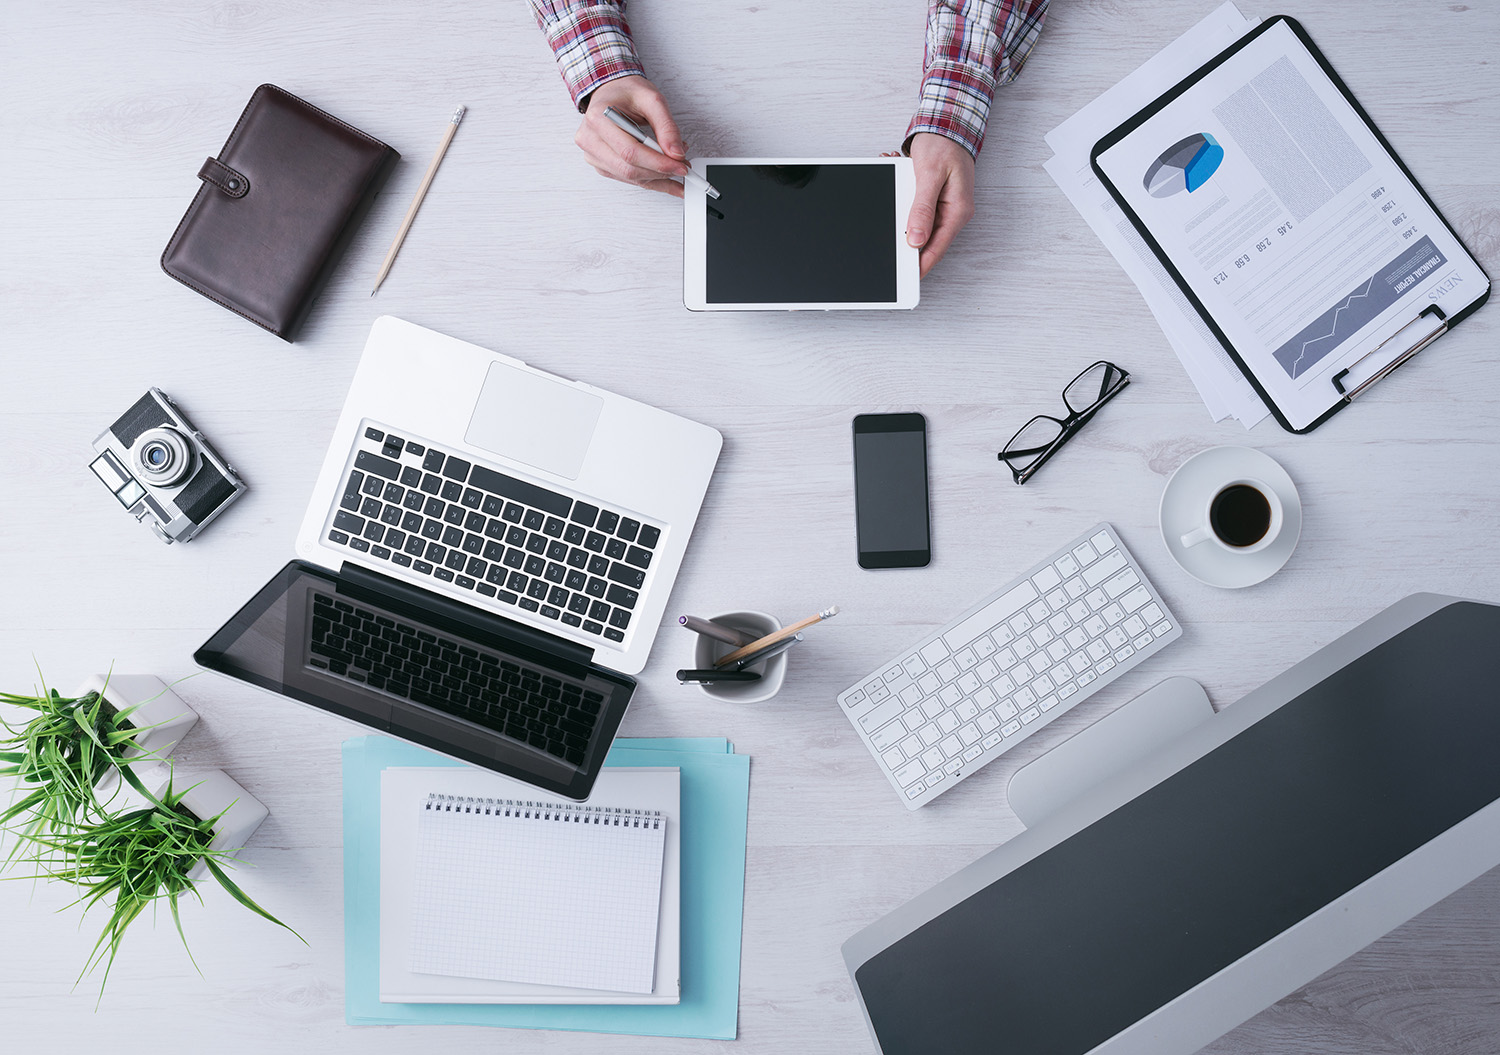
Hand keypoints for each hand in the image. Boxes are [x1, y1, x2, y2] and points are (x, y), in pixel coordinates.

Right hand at [575, 76, 688, 197]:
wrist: (612, 93)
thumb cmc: (626, 93)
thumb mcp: (652, 100)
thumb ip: (667, 127)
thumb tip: (676, 153)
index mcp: (598, 118)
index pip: (630, 151)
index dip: (658, 163)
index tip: (680, 164)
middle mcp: (590, 139)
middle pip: (629, 169)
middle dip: (660, 171)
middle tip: (682, 166)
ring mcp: (593, 154)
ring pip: (629, 178)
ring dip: (657, 177)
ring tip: (676, 168)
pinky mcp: (601, 164)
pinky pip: (627, 179)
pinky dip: (650, 180)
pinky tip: (666, 179)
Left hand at [905, 132, 976, 277]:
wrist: (947, 123)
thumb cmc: (944, 145)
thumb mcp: (929, 175)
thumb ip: (922, 208)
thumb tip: (916, 239)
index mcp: (957, 210)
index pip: (936, 248)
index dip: (919, 265)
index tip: (905, 278)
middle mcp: (952, 213)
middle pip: (926, 241)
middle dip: (904, 240)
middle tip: (884, 243)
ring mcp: (943, 208)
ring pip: (918, 227)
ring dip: (901, 218)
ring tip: (891, 195)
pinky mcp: (934, 201)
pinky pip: (916, 213)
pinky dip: (902, 203)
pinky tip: (894, 187)